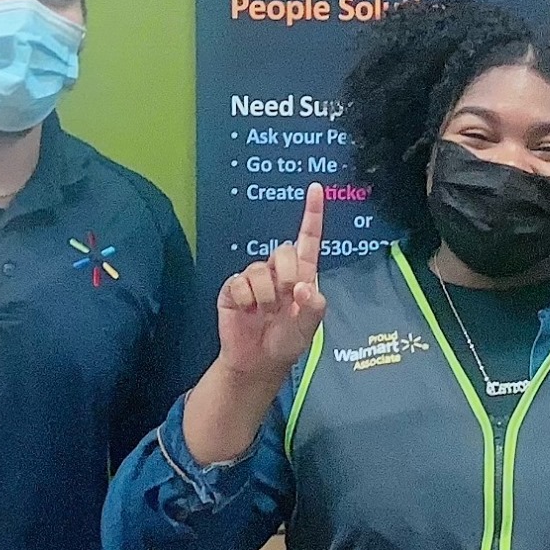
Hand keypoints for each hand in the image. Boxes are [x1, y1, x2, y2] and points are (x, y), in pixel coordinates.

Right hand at [216, 182, 327, 380]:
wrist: (259, 361)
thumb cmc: (287, 341)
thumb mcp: (309, 328)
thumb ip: (314, 307)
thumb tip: (302, 287)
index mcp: (302, 274)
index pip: (308, 238)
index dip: (312, 213)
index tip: (316, 188)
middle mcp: (278, 270)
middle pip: (283, 251)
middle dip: (286, 277)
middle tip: (285, 301)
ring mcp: (254, 278)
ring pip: (259, 270)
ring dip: (265, 297)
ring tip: (265, 314)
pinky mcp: (233, 288)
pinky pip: (238, 284)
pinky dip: (245, 301)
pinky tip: (247, 312)